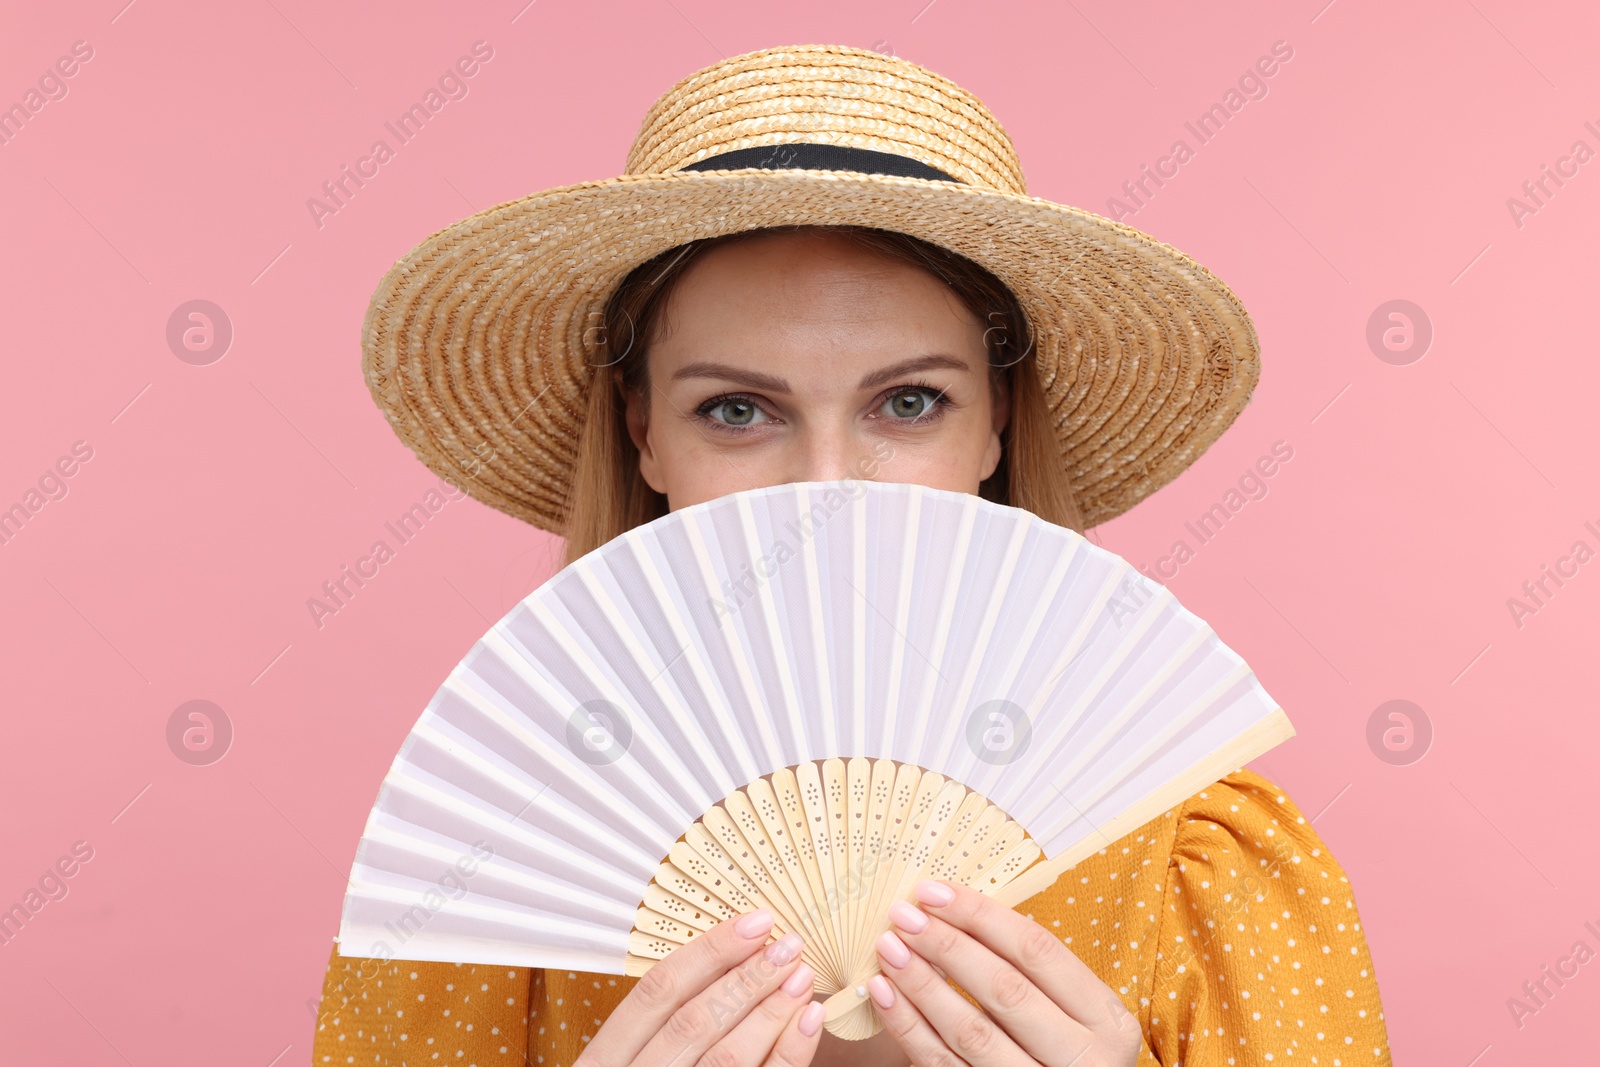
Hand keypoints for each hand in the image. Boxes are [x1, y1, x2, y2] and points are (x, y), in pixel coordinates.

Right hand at [576, 908, 824, 1066]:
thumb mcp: (623, 1066)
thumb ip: (658, 1030)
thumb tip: (726, 965)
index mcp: (600, 1063)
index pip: (655, 993)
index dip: (709, 952)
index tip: (754, 922)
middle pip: (694, 1021)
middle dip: (748, 977)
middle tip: (789, 944)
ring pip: (726, 1060)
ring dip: (770, 1013)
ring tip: (801, 979)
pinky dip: (786, 1056)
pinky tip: (807, 1026)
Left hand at [866, 880, 1141, 1066]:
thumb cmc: (1066, 1053)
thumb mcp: (1077, 1015)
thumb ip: (1036, 974)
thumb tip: (963, 912)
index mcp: (1107, 1021)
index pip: (1038, 952)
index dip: (981, 916)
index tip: (934, 891)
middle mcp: (1083, 1059)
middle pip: (1005, 989)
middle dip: (947, 946)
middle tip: (904, 915)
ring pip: (971, 1032)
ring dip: (922, 985)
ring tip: (889, 948)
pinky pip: (944, 1066)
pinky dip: (909, 1028)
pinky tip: (885, 994)